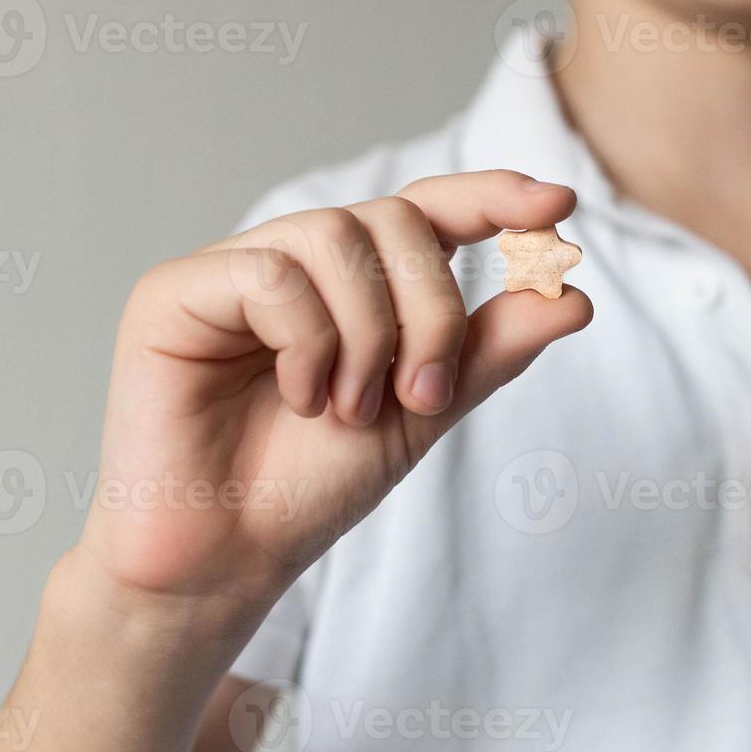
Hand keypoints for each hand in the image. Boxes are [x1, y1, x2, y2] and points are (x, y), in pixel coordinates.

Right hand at [78, 170, 590, 610]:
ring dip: (367, 335)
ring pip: (337, 236)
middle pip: (395, 219)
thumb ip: (489, 349)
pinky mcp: (175, 292)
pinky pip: (272, 274)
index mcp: (358, 280)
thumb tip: (575, 296)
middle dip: (431, 310)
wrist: (232, 555)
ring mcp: (235, 268)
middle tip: (420, 395)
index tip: (560, 206)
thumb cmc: (316, 480)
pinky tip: (298, 397)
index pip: (430, 208)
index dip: (493, 197)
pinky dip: (307, 342)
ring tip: (349, 409)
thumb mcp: (425, 408)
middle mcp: (299, 259)